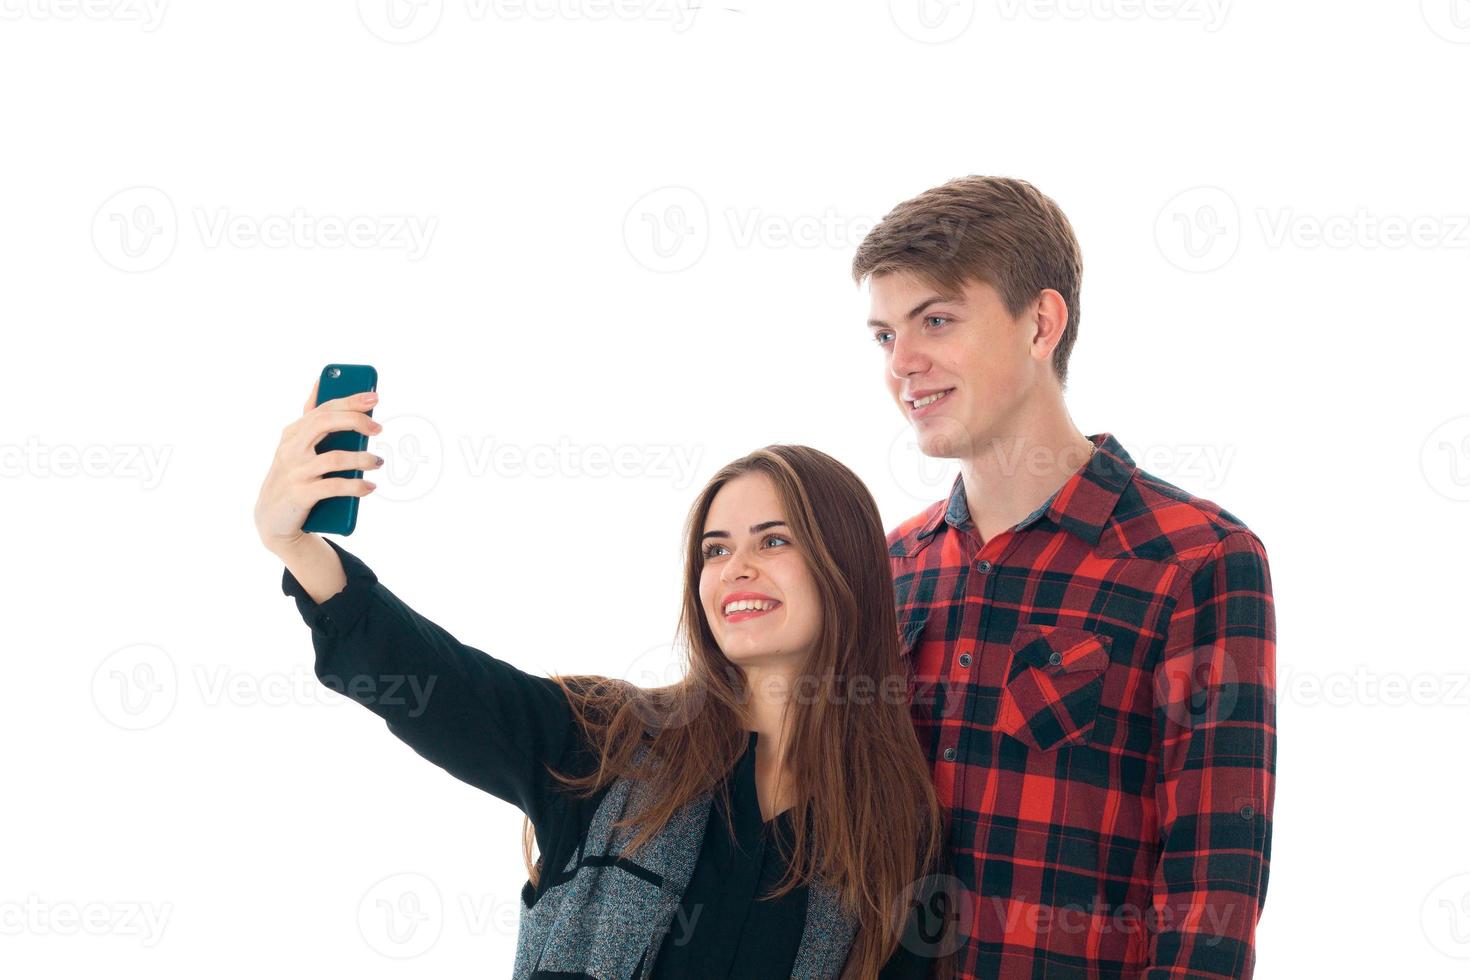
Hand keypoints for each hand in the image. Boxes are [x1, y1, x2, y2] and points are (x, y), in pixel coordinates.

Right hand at [254, 378, 382, 556]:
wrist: (272, 518)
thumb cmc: (293, 475)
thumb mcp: (297, 445)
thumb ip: (311, 417)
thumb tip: (321, 381)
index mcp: (293, 433)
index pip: (323, 409)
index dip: (349, 401)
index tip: (374, 398)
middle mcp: (291, 449)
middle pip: (324, 424)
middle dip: (355, 421)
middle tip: (379, 429)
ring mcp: (294, 472)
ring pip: (333, 458)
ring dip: (361, 459)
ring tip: (378, 462)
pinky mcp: (300, 495)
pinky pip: (333, 487)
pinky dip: (355, 486)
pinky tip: (369, 487)